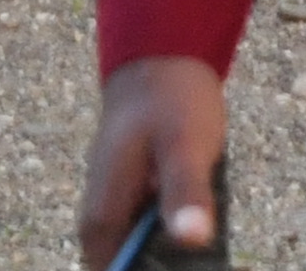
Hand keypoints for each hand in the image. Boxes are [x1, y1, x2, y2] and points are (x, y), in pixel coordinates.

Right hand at [77, 56, 230, 268]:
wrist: (162, 56)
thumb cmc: (170, 99)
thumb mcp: (185, 145)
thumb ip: (185, 191)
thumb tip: (192, 239)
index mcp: (103, 215)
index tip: (188, 266)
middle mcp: (102, 219)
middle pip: (127, 267)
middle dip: (163, 265)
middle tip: (203, 248)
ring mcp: (116, 209)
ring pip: (141, 254)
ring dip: (171, 254)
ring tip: (202, 232)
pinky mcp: (133, 200)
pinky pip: (151, 235)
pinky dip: (174, 235)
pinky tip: (199, 221)